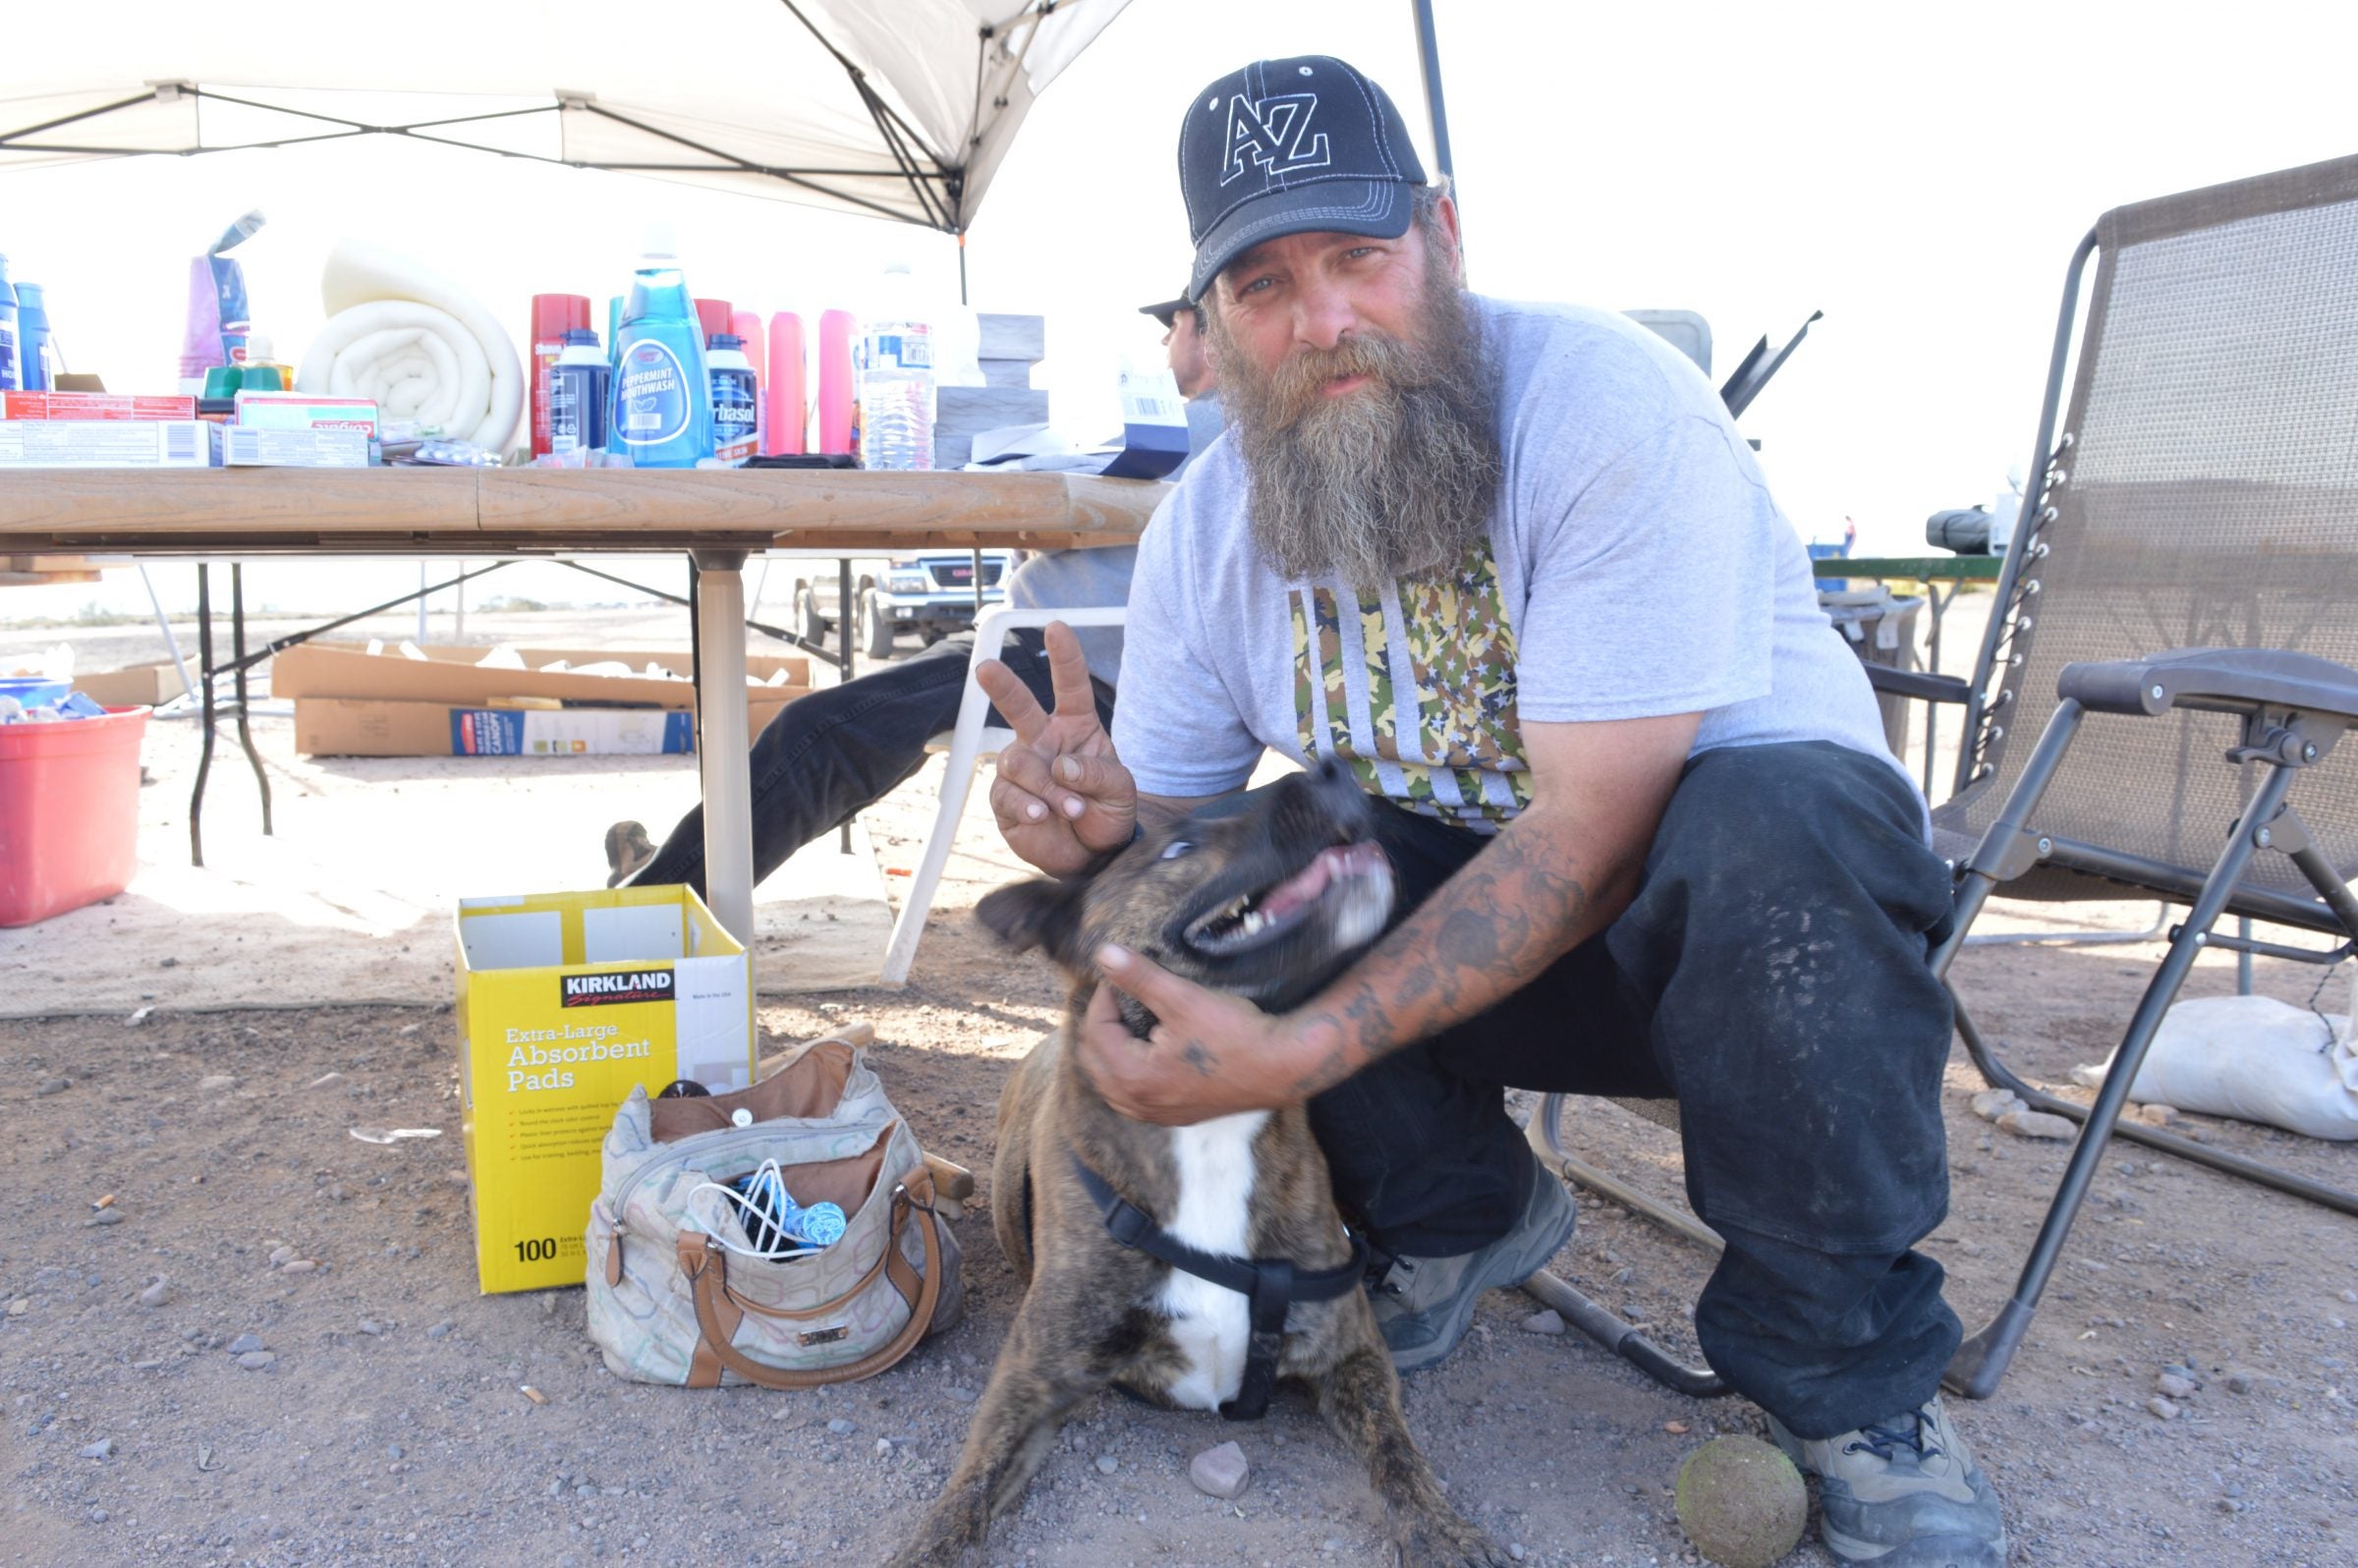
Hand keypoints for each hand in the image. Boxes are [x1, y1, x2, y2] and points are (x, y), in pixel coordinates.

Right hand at [980, 621, 1137, 875]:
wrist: (1094, 857)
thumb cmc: (1109, 813)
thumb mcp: (1120, 790)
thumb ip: (1097, 773)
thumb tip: (1062, 765)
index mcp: (1077, 728)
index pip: (1071, 687)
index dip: (1064, 657)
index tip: (1056, 627)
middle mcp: (1044, 742)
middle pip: (1019, 706)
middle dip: (1002, 686)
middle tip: (985, 669)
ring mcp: (1022, 769)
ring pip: (1016, 760)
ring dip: (1045, 785)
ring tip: (1069, 807)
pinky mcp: (1005, 800)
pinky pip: (1006, 794)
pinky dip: (1027, 804)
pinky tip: (1042, 814)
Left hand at [1076, 944, 1313, 1123]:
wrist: (1283, 1067)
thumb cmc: (1235, 1033)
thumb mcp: (1183, 998)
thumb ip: (1140, 977)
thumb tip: (1103, 954)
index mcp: (1134, 1078)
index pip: (1097, 1032)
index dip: (1103, 997)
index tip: (1119, 975)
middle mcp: (1140, 1104)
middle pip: (1096, 1061)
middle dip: (1101, 1025)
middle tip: (1115, 996)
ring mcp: (1160, 1115)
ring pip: (1112, 1084)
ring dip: (1110, 1052)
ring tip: (1124, 1021)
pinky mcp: (1179, 1116)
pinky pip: (1135, 1098)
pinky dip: (1128, 1074)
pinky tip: (1144, 1054)